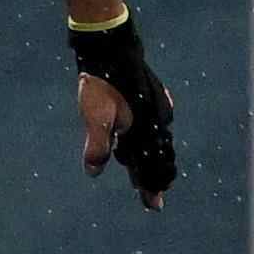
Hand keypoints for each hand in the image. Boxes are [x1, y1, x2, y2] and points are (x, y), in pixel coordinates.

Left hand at [69, 16, 179, 207]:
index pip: (151, 167)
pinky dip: (152, 137)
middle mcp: (157, 121)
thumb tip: (94, 172)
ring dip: (152, 158)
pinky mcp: (153, 95)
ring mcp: (158, 107)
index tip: (154, 206)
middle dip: (155, 177)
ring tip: (146, 172)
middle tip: (154, 196)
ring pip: (159, 140)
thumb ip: (97, 147)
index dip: (151, 188)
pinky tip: (152, 133)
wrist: (111, 48)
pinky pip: (157, 123)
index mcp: (145, 130)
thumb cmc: (102, 84)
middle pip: (159, 156)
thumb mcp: (95, 117)